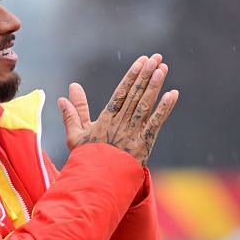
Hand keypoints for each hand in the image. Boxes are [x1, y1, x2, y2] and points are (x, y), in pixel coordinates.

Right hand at [58, 53, 179, 165]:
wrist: (97, 182)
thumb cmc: (87, 159)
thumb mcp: (76, 135)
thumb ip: (74, 112)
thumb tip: (66, 93)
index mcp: (106, 119)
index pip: (121, 92)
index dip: (132, 75)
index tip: (141, 61)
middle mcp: (121, 123)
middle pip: (135, 94)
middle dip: (146, 74)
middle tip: (156, 58)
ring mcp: (133, 133)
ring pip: (146, 104)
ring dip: (155, 86)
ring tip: (163, 69)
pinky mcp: (144, 144)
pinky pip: (156, 123)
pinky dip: (165, 109)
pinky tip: (173, 94)